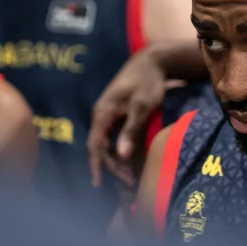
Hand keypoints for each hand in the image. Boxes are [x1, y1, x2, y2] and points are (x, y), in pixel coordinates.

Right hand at [88, 49, 168, 188]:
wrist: (151, 61)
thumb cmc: (147, 81)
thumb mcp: (142, 105)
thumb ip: (131, 130)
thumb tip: (122, 154)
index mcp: (103, 113)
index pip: (95, 145)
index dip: (96, 165)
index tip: (97, 184)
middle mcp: (101, 116)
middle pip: (101, 148)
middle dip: (112, 167)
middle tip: (130, 182)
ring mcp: (109, 116)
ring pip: (108, 144)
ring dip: (118, 160)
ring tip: (132, 176)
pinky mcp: (118, 115)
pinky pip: (115, 137)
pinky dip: (122, 150)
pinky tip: (131, 160)